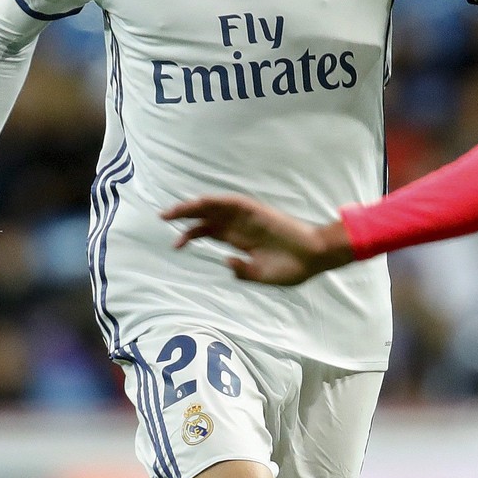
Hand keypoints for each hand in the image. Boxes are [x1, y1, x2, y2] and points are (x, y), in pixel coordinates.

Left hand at [162, 195, 353, 285]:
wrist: (315, 258)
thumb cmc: (291, 268)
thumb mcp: (260, 275)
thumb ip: (242, 270)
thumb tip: (226, 260)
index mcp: (240, 240)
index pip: (209, 232)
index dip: (190, 235)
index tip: (174, 245)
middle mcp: (241, 227)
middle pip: (208, 217)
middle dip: (185, 215)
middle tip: (162, 216)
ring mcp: (249, 218)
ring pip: (217, 208)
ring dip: (196, 206)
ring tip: (174, 210)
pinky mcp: (259, 212)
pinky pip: (235, 203)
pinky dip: (218, 201)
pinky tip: (202, 201)